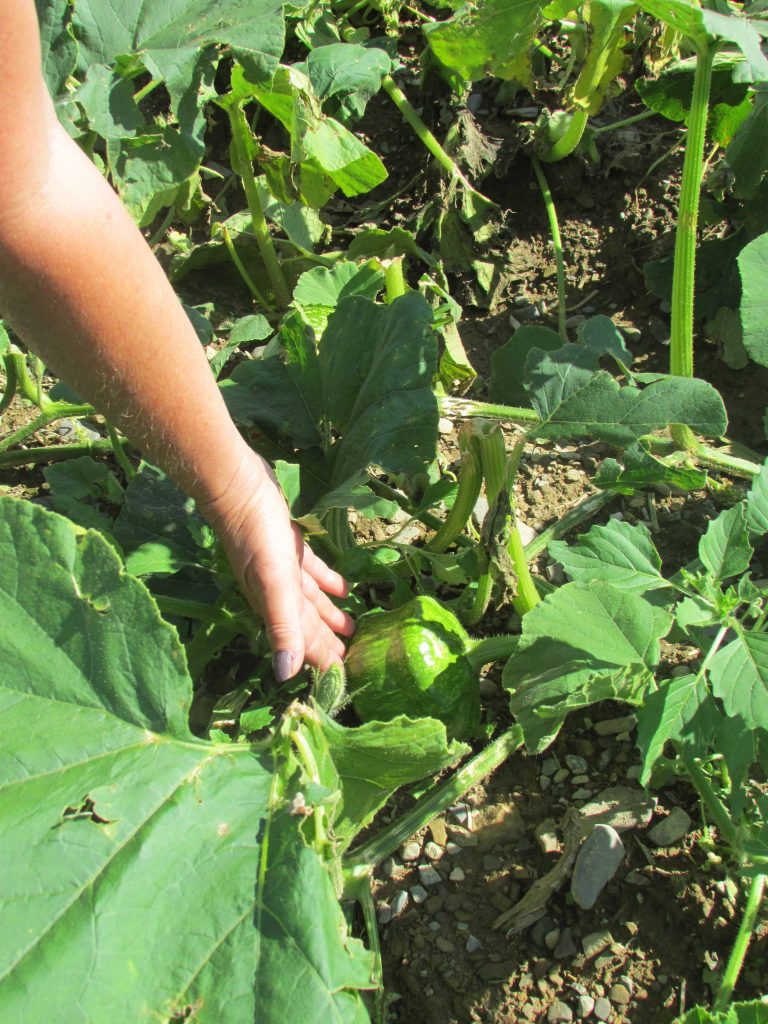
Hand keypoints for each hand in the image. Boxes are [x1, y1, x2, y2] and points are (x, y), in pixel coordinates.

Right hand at [198, 446, 353, 678]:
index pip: (300, 641)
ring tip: (352, 628)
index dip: (318, 660)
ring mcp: (281, 568)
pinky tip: (342, 587)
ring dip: (330, 614)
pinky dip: (326, 581)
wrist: (240, 487)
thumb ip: (282, 626)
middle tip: (353, 657)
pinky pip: (311, 571)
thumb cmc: (258, 536)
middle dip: (327, 642)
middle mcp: (276, 591)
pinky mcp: (288, 546)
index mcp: (273, 604)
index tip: (340, 678)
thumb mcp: (273, 583)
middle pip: (307, 624)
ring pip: (310, 600)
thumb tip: (284, 675)